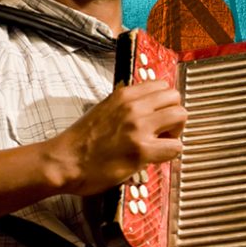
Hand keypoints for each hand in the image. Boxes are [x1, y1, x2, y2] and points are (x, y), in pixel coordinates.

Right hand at [44, 80, 185, 195]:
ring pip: (181, 116)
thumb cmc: (80, 141)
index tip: (157, 117)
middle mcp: (133, 106)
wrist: (64, 161)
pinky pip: (175, 146)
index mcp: (123, 95)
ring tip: (160, 144)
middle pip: (175, 98)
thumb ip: (124, 106)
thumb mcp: (103, 110)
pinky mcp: (141, 150)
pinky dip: (170, 154)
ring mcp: (138, 127)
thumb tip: (144, 110)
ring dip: (175, 132)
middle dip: (174, 116)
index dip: (164, 103)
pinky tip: (155, 158)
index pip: (161, 85)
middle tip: (163, 132)